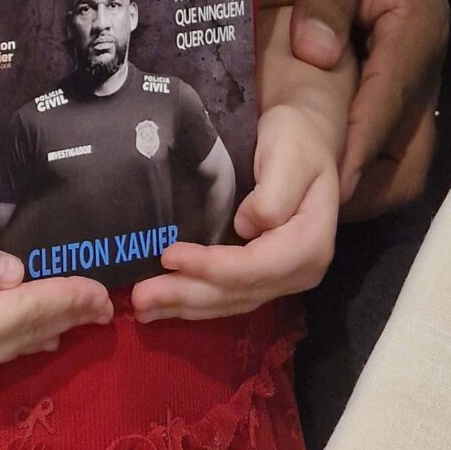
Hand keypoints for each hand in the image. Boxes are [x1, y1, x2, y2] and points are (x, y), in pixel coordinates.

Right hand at [0, 222, 112, 390]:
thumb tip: (16, 274)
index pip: (27, 311)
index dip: (68, 298)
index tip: (102, 290)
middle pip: (23, 338)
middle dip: (66, 318)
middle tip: (105, 304)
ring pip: (5, 355)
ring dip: (44, 334)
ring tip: (79, 319)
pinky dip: (13, 346)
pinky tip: (29, 338)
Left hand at [131, 106, 337, 322]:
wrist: (305, 140)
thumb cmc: (295, 141)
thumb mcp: (290, 155)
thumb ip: (274, 193)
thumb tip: (245, 226)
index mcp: (310, 243)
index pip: (254, 267)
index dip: (210, 267)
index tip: (168, 255)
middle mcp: (299, 271)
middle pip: (238, 291)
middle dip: (187, 295)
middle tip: (140, 299)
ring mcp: (282, 278)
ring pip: (230, 300)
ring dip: (185, 305)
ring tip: (143, 308)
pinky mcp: (264, 276)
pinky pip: (229, 295)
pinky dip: (196, 301)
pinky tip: (166, 306)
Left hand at [291, 0, 447, 219]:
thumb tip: (313, 54)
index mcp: (414, 30)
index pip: (389, 103)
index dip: (357, 149)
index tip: (325, 190)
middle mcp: (425, 65)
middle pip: (410, 154)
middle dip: (366, 187)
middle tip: (309, 209)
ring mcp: (418, 78)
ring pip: (405, 157)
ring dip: (365, 184)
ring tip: (309, 202)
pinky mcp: (402, 82)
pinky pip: (392, 141)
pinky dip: (362, 164)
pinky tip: (319, 169)